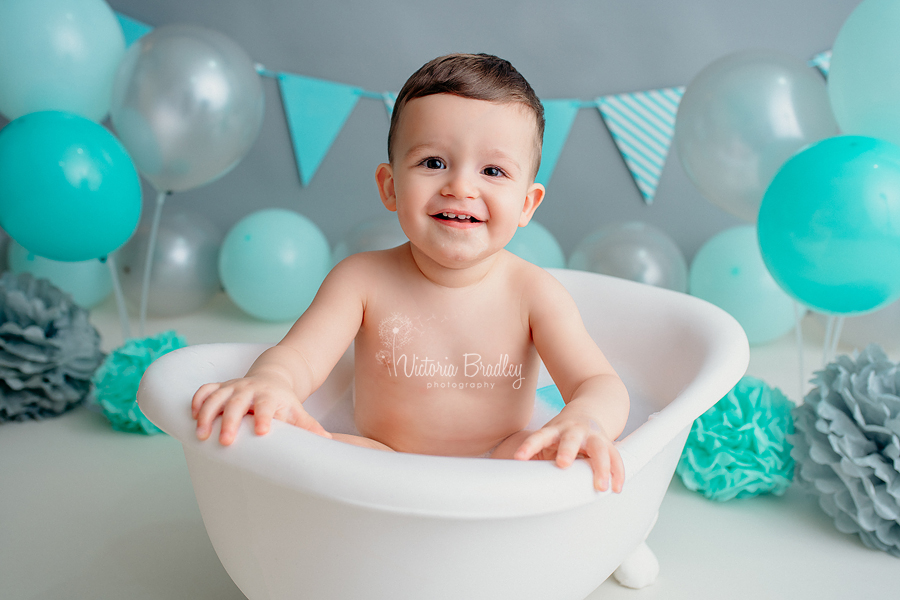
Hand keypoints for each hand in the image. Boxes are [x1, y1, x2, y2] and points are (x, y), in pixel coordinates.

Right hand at [191, 375, 331, 445]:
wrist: (274, 376)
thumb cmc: (285, 401)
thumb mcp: (297, 411)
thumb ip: (309, 426)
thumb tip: (328, 441)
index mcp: (270, 396)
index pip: (267, 406)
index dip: (264, 416)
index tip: (262, 431)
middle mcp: (249, 389)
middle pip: (237, 402)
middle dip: (230, 421)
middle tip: (226, 442)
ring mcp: (233, 387)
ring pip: (216, 396)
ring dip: (207, 414)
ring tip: (201, 435)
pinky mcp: (220, 387)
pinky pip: (205, 390)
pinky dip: (197, 401)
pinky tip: (192, 417)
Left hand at [513, 415, 624, 492]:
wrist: (590, 409)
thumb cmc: (564, 432)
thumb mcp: (548, 438)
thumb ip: (537, 455)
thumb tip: (517, 478)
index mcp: (555, 430)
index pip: (539, 436)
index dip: (528, 447)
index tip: (518, 458)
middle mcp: (574, 431)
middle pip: (570, 439)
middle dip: (567, 451)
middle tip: (563, 464)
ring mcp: (593, 436)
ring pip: (599, 449)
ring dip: (600, 467)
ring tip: (600, 487)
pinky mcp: (609, 443)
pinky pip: (615, 458)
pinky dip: (617, 473)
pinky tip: (617, 488)